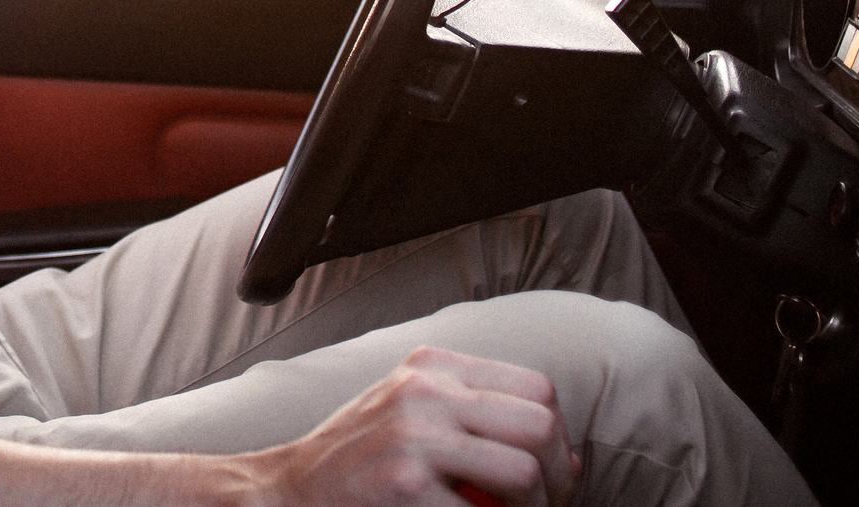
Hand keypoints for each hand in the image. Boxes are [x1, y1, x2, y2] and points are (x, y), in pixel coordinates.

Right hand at [266, 348, 577, 506]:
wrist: (290, 491)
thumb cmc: (360, 461)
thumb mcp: (413, 416)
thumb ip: (478, 421)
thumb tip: (568, 461)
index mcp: (432, 367)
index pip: (537, 389)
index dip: (559, 438)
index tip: (552, 475)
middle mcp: (425, 391)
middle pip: (540, 426)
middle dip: (558, 480)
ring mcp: (414, 437)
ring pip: (524, 472)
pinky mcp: (405, 485)